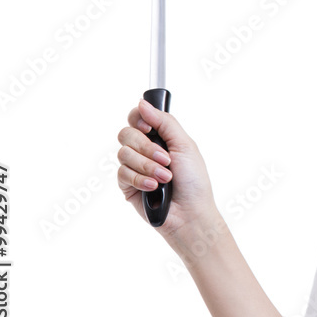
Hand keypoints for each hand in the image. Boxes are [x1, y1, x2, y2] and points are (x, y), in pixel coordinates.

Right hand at [116, 99, 218, 243]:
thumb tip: (142, 103)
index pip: (137, 118)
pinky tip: (154, 188)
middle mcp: (144, 150)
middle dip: (146, 148)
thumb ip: (164, 122)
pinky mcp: (126, 185)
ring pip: (123, 154)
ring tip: (165, 178)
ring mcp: (134, 167)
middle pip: (126, 134)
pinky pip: (122, 173)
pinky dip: (140, 180)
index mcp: (160, 138)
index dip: (138, 119)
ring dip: (147, 166)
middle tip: (166, 160)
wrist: (190, 213)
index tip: (148, 127)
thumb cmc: (194, 181)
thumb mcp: (185, 145)